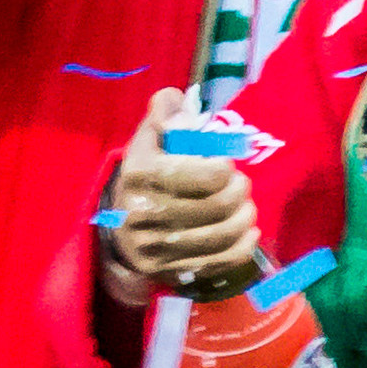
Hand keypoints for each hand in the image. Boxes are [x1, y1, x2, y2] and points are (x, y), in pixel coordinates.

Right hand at [105, 88, 258, 292]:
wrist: (119, 229)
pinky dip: (244, 246)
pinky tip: (248, 232)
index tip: (223, 162)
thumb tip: (178, 98)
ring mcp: (158, 245)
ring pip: (224, 234)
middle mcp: (146, 212)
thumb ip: (164, 116)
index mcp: (140, 174)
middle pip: (219, 206)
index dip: (225, 167)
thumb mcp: (146, 141)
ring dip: (246, 217)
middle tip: (240, 184)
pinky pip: (222, 261)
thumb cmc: (143, 177)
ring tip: (246, 206)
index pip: (207, 174)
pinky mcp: (170, 269)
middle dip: (240, 191)